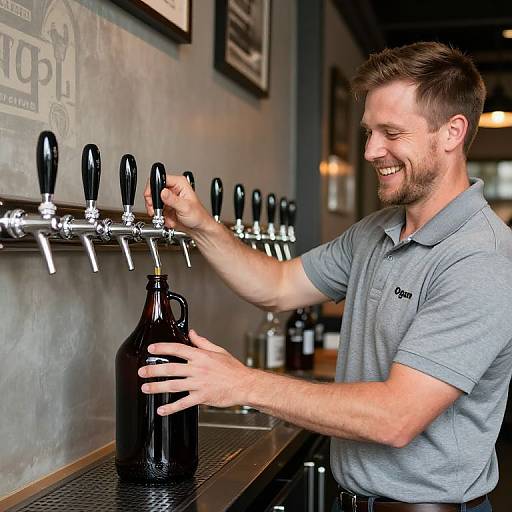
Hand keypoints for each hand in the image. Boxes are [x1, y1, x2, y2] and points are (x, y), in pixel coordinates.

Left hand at [138, 329, 254, 415]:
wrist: (244, 384)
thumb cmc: (233, 369)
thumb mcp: (218, 351)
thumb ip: (202, 342)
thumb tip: (191, 333)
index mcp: (201, 356)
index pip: (178, 348)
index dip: (163, 348)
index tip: (151, 349)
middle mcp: (198, 369)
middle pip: (171, 368)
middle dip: (154, 370)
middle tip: (142, 372)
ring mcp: (199, 384)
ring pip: (173, 385)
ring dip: (157, 387)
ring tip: (145, 388)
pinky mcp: (202, 397)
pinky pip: (183, 403)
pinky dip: (171, 408)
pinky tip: (162, 410)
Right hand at [144, 175, 211, 232]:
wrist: (198, 228)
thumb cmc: (198, 216)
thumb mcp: (185, 207)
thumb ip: (173, 200)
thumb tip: (163, 192)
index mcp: (179, 183)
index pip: (160, 178)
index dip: (153, 187)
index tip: (151, 198)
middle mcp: (173, 188)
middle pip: (154, 189)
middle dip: (152, 201)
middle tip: (155, 210)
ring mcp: (169, 197)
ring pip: (153, 200)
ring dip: (155, 210)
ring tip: (162, 216)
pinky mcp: (166, 206)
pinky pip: (156, 209)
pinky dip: (159, 215)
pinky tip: (167, 218)